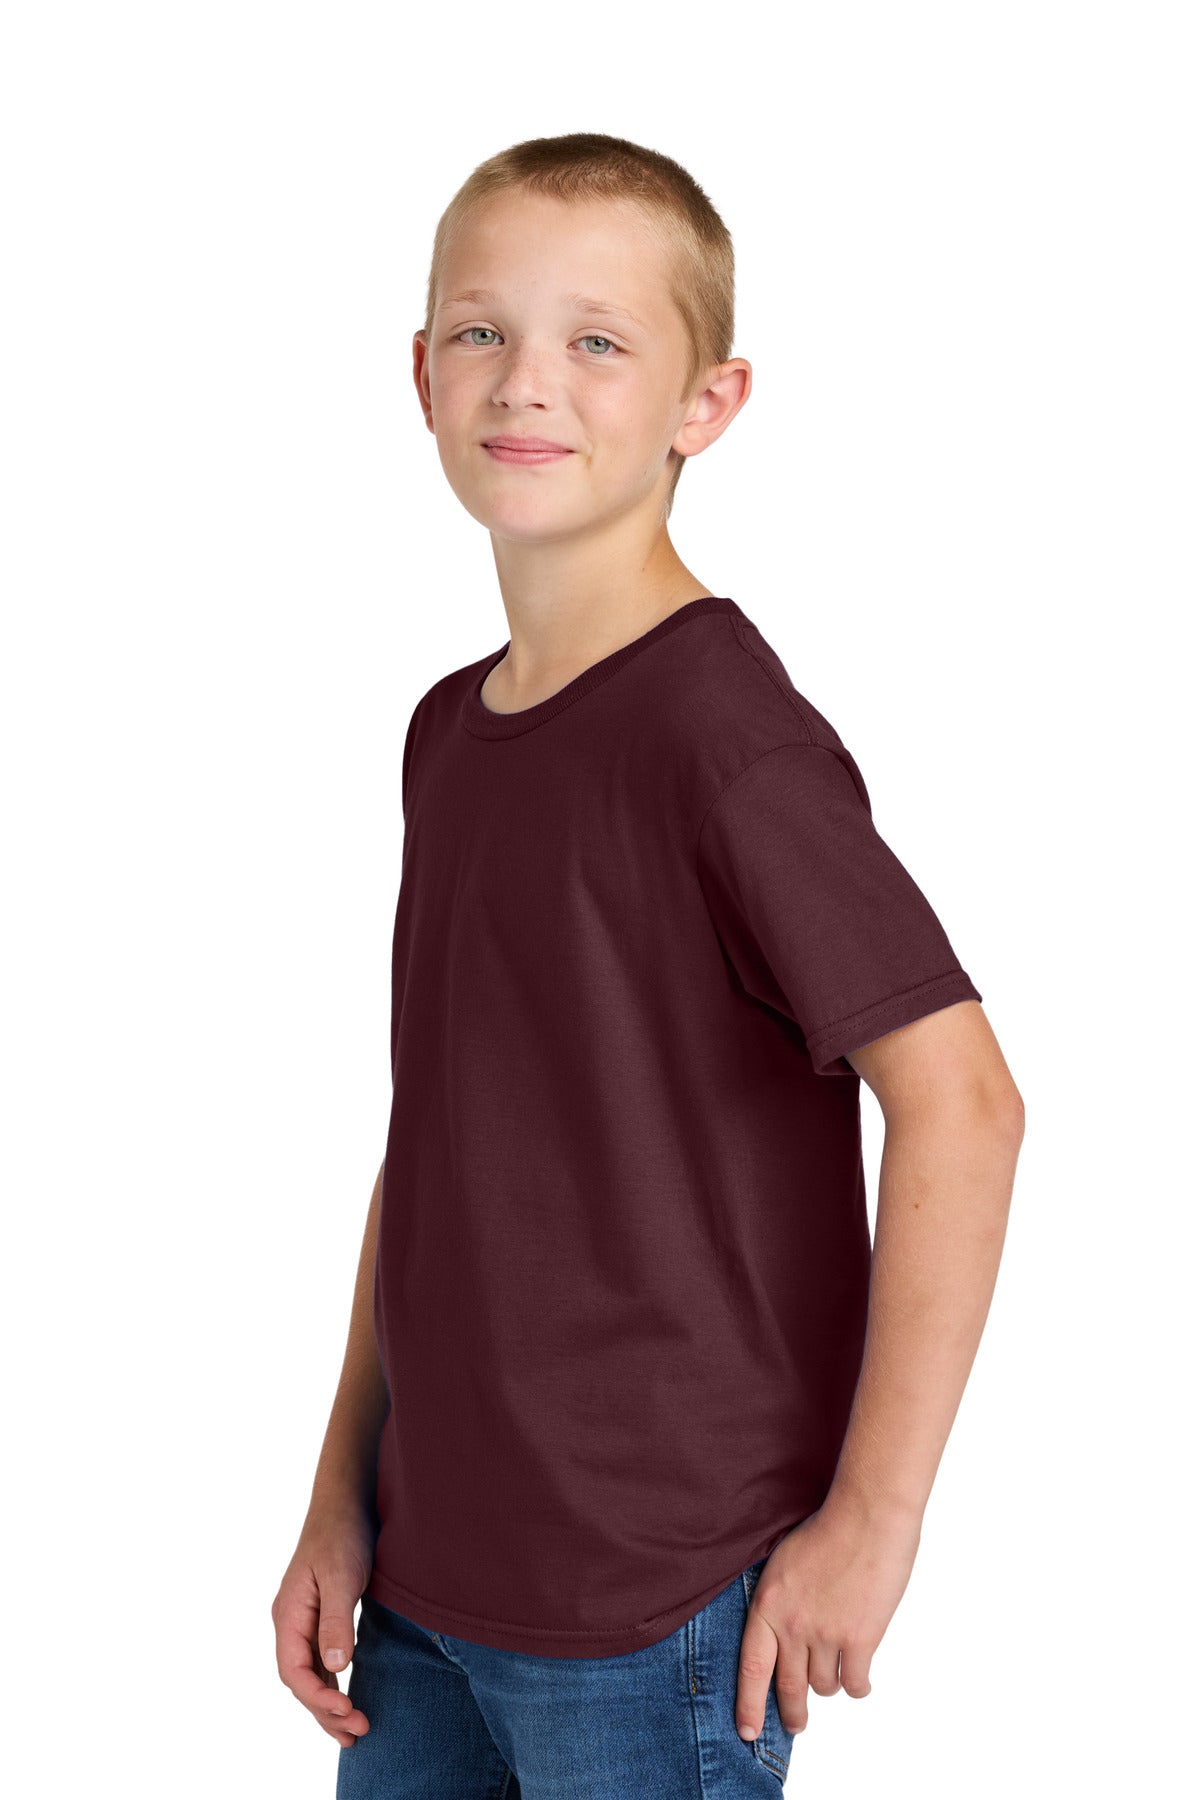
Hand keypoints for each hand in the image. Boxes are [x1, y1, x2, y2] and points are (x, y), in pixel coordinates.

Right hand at [272, 1500, 377, 1747]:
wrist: (346, 1501)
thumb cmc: (341, 1533)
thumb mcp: (340, 1575)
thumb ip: (335, 1620)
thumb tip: (335, 1665)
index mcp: (288, 1614)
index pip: (294, 1671)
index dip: (318, 1697)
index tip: (347, 1710)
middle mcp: (291, 1622)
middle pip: (301, 1680)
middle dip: (326, 1710)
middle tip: (358, 1732)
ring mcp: (304, 1621)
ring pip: (311, 1674)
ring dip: (329, 1703)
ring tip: (354, 1730)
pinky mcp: (321, 1616)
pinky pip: (321, 1661)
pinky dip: (333, 1683)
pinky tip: (348, 1697)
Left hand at [736, 1493, 921, 1738]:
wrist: (867, 1514)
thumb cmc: (829, 1528)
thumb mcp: (785, 1563)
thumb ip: (781, 1602)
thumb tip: (784, 1637)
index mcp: (768, 1604)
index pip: (752, 1667)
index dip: (748, 1704)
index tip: (748, 1731)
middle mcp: (792, 1625)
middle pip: (789, 1687)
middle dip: (792, 1714)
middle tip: (796, 1725)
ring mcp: (826, 1634)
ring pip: (824, 1686)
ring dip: (830, 1684)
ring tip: (837, 1669)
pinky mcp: (860, 1639)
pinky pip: (855, 1683)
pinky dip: (858, 1686)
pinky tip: (860, 1679)